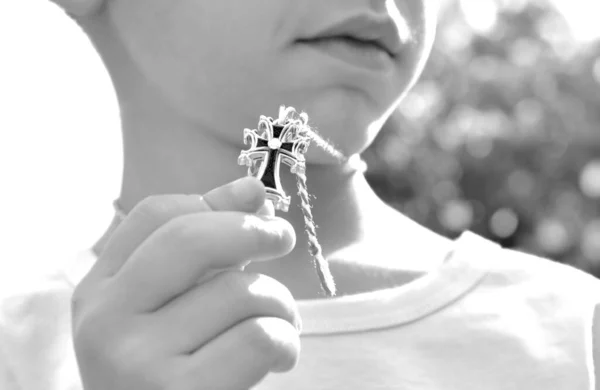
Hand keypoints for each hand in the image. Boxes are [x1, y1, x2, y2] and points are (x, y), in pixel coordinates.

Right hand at [72, 177, 300, 389]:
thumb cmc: (180, 366)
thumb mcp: (176, 306)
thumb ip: (209, 246)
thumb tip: (253, 189)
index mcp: (99, 292)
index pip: (156, 214)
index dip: (216, 202)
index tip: (255, 204)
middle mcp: (105, 322)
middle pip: (192, 237)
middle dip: (253, 230)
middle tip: (282, 238)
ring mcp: (135, 362)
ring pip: (241, 290)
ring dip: (280, 304)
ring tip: (278, 326)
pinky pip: (259, 336)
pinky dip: (285, 342)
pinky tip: (278, 358)